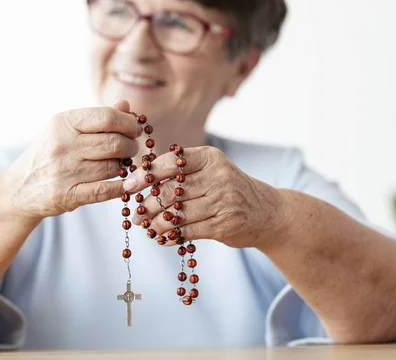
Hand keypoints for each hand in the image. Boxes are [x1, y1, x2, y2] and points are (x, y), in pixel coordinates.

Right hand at [5, 100, 140, 222]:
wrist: (18, 187)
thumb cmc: (49, 154)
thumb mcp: (65, 129)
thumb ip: (97, 118)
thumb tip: (126, 105)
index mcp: (63, 123)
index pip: (107, 117)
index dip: (128, 123)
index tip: (135, 129)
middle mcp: (62, 145)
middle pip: (114, 143)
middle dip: (131, 146)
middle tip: (132, 149)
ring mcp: (64, 172)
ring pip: (113, 167)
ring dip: (124, 167)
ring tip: (121, 164)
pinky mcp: (67, 195)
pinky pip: (105, 190)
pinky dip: (120, 187)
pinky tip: (123, 184)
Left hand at [125, 146, 285, 248]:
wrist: (266, 212)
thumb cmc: (227, 188)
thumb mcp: (210, 169)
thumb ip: (180, 170)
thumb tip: (138, 178)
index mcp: (210, 157)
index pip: (170, 163)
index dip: (145, 175)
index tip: (129, 186)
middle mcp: (218, 177)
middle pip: (171, 192)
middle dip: (148, 204)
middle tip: (134, 213)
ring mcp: (223, 202)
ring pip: (177, 214)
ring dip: (156, 223)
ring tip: (145, 226)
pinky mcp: (224, 225)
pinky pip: (188, 232)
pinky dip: (171, 236)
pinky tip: (162, 237)